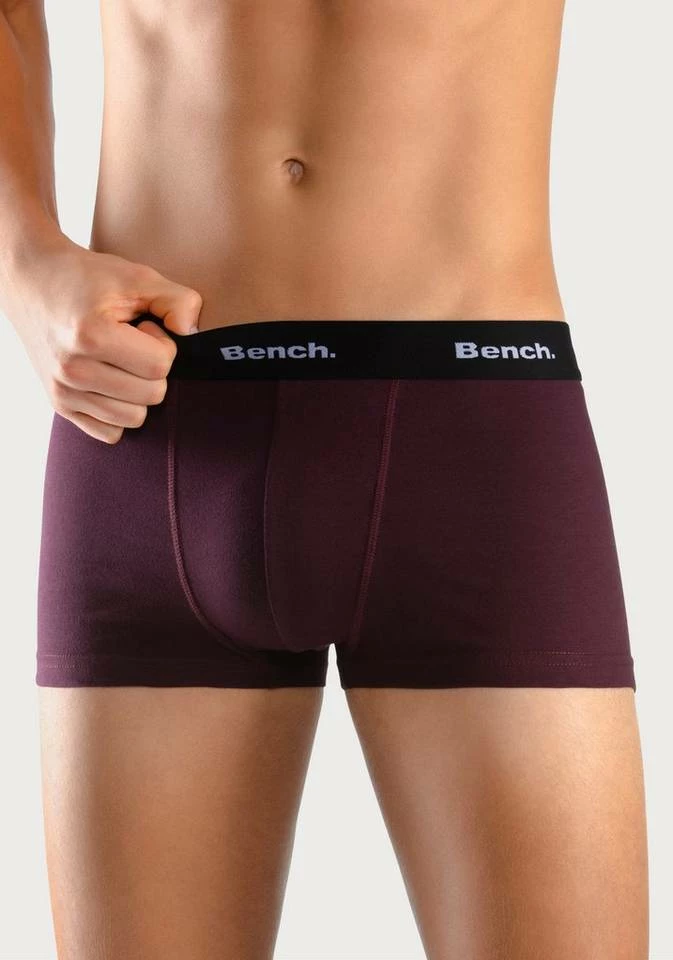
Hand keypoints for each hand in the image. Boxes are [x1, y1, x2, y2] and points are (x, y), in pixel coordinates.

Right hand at [2, 232, 201, 442]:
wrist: (33, 281)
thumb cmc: (89, 279)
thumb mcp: (138, 277)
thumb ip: (178, 300)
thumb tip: (192, 331)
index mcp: (91, 335)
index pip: (160, 365)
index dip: (163, 344)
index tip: (145, 327)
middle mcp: (73, 369)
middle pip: (152, 395)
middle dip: (153, 368)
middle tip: (131, 342)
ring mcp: (64, 392)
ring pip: (134, 418)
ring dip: (138, 392)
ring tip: (119, 360)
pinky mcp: (60, 406)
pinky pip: (111, 433)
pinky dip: (119, 412)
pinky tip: (110, 381)